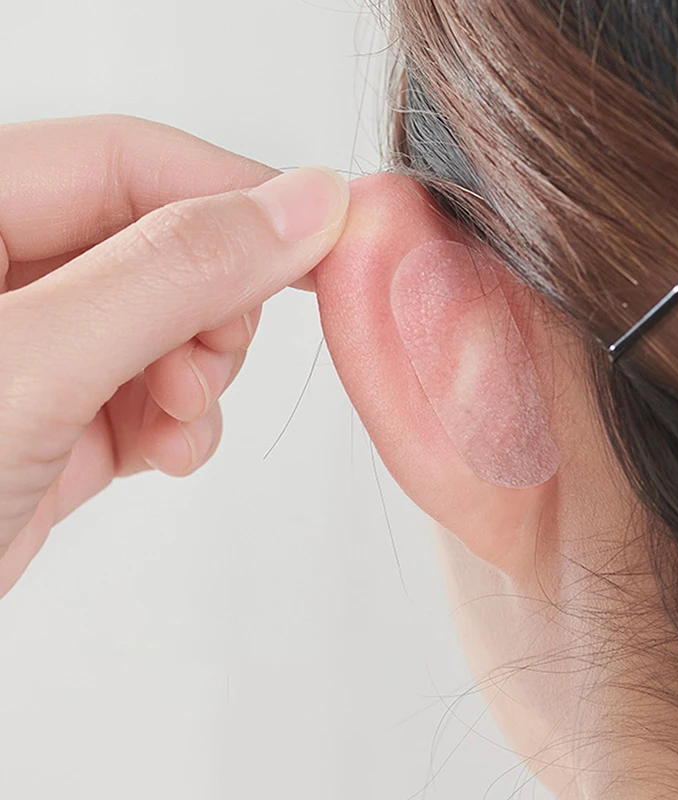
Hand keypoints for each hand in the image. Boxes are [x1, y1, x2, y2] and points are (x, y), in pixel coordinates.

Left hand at [0, 115, 348, 596]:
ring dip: (202, 373)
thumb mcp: (35, 366)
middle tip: (215, 358)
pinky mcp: (61, 418)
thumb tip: (297, 209)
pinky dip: (185, 422)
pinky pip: (156, 393)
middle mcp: (6, 275)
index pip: (130, 162)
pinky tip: (172, 452)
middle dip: (211, 306)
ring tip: (184, 421)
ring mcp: (36, 350)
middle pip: (161, 244)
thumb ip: (171, 275)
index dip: (234, 194)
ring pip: (171, 324)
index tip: (322, 234)